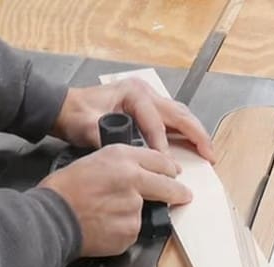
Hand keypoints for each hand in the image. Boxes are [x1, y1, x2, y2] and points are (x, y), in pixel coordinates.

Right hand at [40, 145, 192, 256]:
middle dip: (178, 193)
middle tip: (184, 196)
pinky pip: (133, 231)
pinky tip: (104, 226)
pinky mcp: (130, 230)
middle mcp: (132, 179)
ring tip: (107, 214)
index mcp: (121, 157)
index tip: (174, 174)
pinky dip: (123, 231)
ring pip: (146, 211)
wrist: (52, 217)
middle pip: (168, 187)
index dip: (169, 168)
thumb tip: (140, 175)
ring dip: (136, 215)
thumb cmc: (64, 190)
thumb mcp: (93, 161)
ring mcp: (134, 207)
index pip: (159, 160)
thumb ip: (121, 166)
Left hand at [51, 79, 216, 162]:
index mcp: (133, 94)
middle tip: (209, 156)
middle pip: (178, 114)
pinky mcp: (147, 107)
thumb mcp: (86, 127)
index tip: (169, 166)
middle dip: (196, 135)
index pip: (156, 122)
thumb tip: (127, 156)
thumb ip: (105, 138)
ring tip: (207, 152)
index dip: (163, 145)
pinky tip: (192, 146)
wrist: (64, 108)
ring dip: (194, 133)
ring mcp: (147, 98)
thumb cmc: (75, 114)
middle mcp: (145, 92)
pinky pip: (171, 119)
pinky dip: (184, 132)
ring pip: (179, 115)